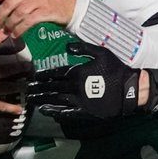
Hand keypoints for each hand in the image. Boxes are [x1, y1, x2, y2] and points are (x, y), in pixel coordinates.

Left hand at [0, 0, 76, 36]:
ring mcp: (39, 1)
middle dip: (0, 15)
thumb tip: (2, 11)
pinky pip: (28, 20)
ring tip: (6, 32)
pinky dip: (20, 28)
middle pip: (10, 2)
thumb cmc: (52, 3)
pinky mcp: (45, 11)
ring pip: (18, 12)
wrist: (71, 7)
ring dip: (9, 24)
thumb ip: (19, 0)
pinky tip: (16, 34)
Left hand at [26, 42, 140, 120]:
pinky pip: (66, 113)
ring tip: (31, 100)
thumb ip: (83, 48)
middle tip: (27, 90)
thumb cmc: (116, 70)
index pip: (55, 73)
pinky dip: (54, 112)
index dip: (43, 75)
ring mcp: (78, 101)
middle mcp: (74, 87)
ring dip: (42, 100)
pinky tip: (46, 111)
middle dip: (38, 88)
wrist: (130, 90)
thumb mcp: (101, 53)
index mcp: (77, 72)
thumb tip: (67, 46)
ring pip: (55, 100)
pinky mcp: (84, 112)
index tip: (33, 77)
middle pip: (51, 87)